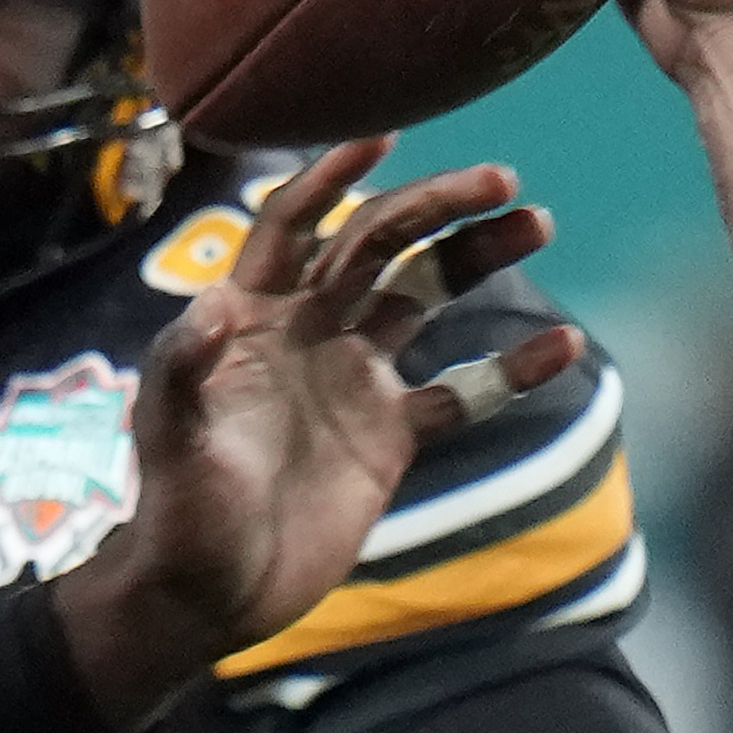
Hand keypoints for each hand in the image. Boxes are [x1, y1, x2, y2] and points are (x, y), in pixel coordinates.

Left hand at [52, 139, 582, 730]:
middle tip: (502, 181)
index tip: (383, 136)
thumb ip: (183, 369)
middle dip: (437, 206)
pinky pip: (462, 392)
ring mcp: (356, 379)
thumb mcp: (168, 439)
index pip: (293, 225)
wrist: (212, 596)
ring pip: (427, 297)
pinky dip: (511, 369)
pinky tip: (563, 347)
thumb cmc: (176, 513)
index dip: (332, 178)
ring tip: (536, 225)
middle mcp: (310, 330)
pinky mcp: (392, 434)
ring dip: (479, 258)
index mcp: (253, 316)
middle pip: (381, 246)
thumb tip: (219, 303)